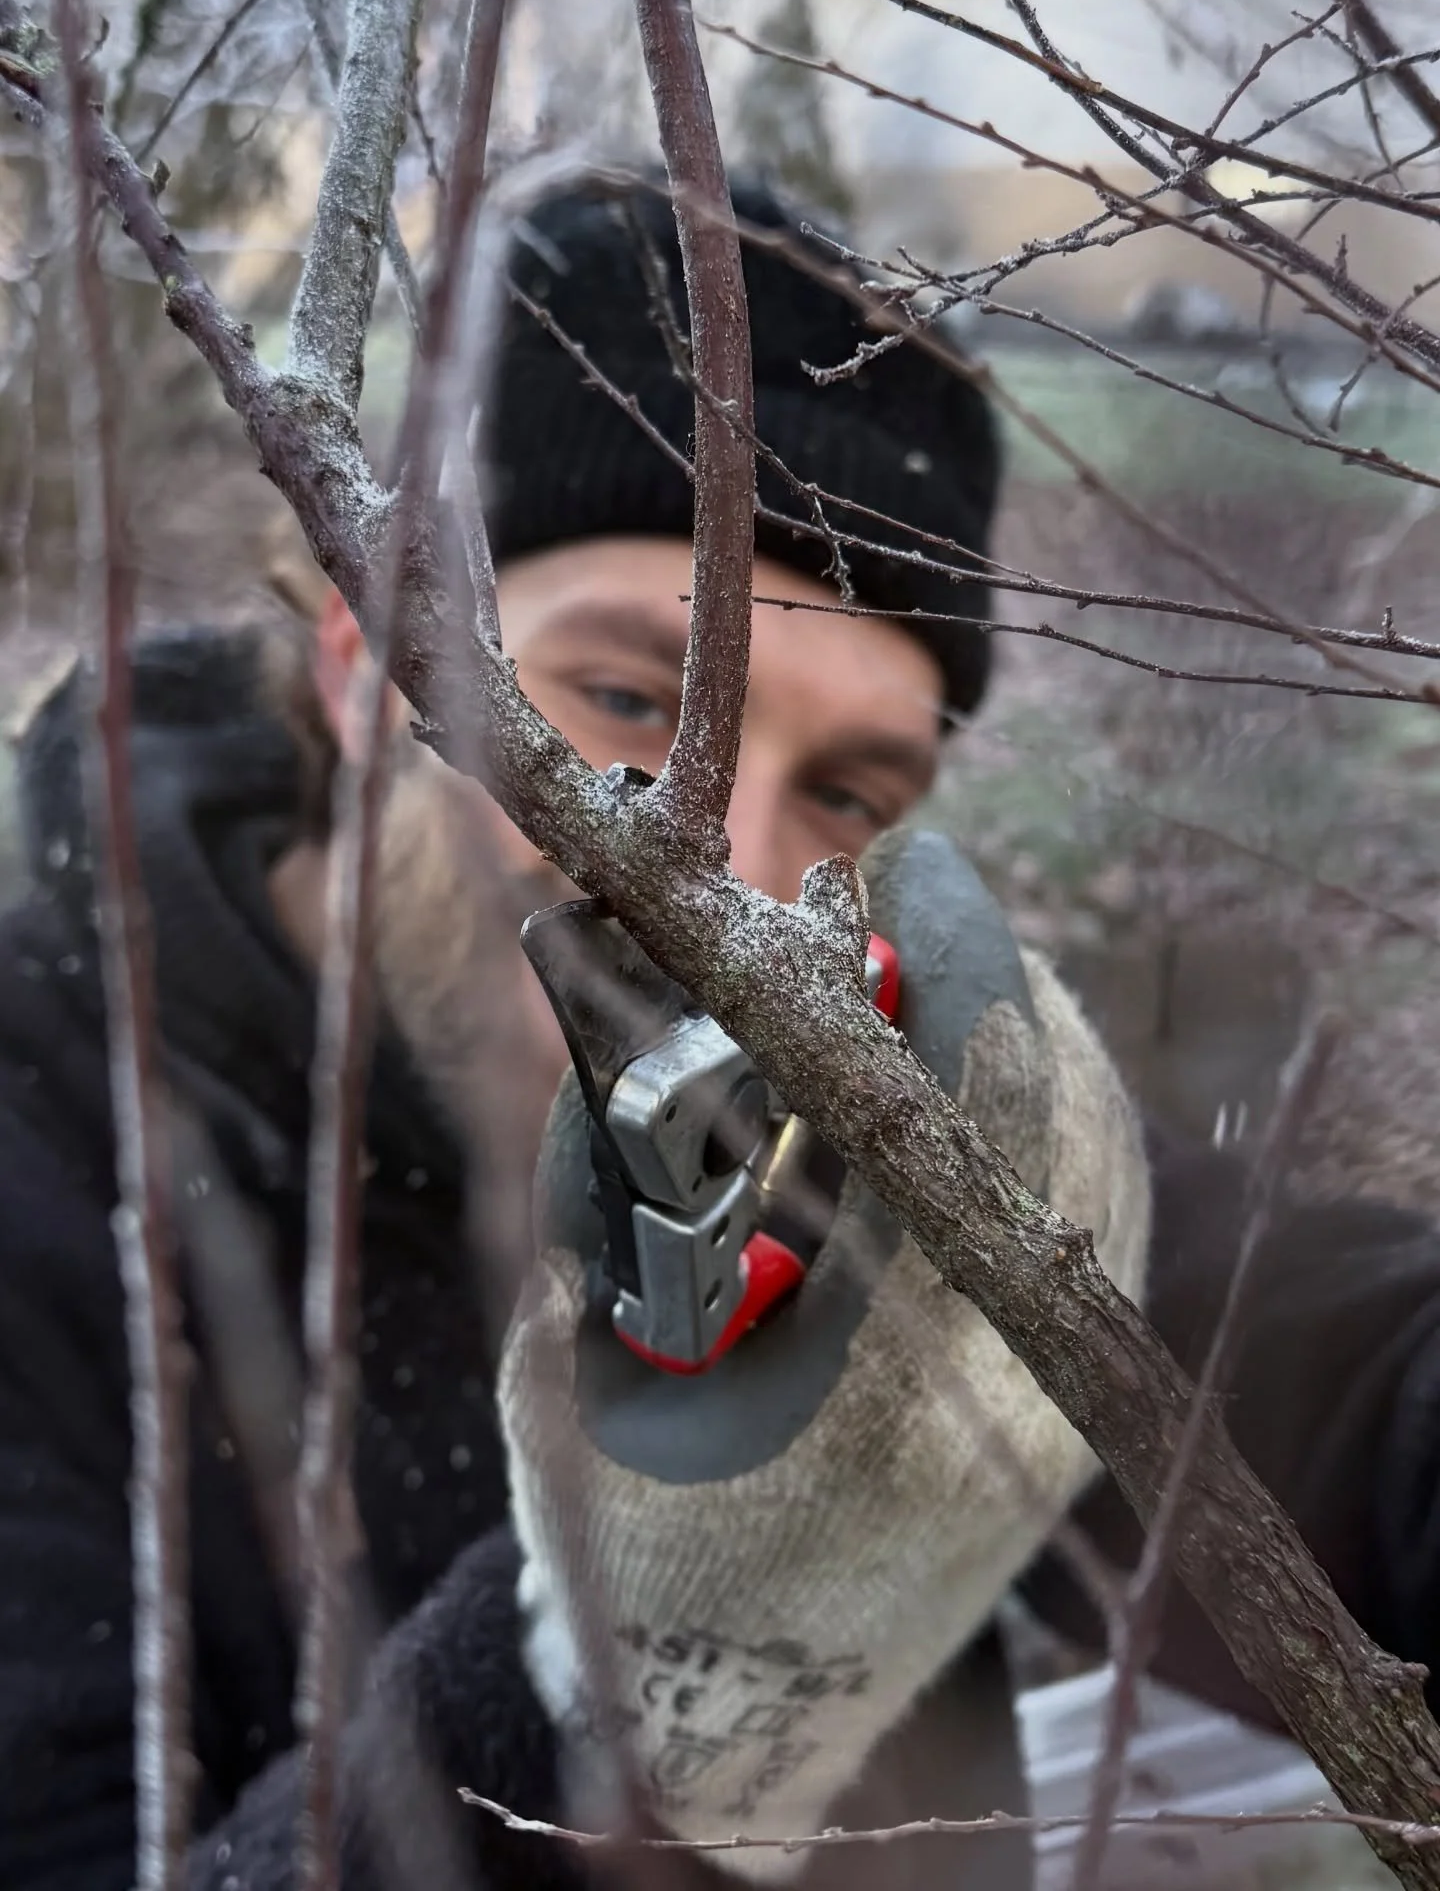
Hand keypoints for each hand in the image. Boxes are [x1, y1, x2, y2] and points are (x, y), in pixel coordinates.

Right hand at [498, 829, 1149, 1878]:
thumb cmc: (630, 1541)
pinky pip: (1089, 1205)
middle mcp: (1006, 1389)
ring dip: (1011, 1042)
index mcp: (873, 1381)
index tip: (906, 869)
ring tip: (932, 977)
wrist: (739, 1701)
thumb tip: (613, 993)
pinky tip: (963, 1084)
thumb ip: (592, 1179)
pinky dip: (1034, 1115)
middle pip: (1047, 1109)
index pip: (947, 1112)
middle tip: (907, 913)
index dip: (937, 964)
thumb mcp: (574, 1365)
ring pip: (1088, 1147)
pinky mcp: (1081, 1399)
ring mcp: (1065, 1401)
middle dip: (976, 986)